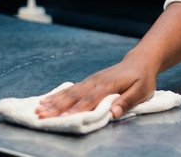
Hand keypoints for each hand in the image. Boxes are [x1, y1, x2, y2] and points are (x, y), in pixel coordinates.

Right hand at [35, 54, 156, 118]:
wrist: (139, 62)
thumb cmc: (142, 78)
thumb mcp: (141, 90)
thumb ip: (127, 101)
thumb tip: (114, 113)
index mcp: (108, 85)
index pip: (90, 99)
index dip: (77, 109)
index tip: (64, 118)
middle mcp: (95, 82)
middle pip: (74, 96)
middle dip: (57, 107)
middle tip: (42, 116)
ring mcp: (90, 81)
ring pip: (69, 92)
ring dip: (53, 102)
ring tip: (38, 110)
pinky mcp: (87, 82)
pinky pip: (69, 89)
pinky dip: (56, 95)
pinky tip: (46, 101)